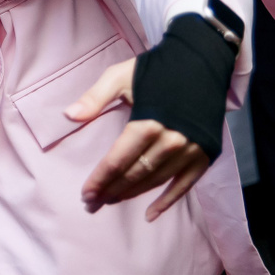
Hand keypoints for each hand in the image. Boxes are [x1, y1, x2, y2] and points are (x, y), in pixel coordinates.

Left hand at [65, 58, 211, 220]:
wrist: (202, 61)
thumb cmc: (156, 69)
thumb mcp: (120, 76)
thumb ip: (94, 98)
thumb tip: (68, 116)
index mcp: (148, 122)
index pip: (117, 160)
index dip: (100, 179)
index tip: (86, 194)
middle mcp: (171, 140)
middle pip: (135, 174)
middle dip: (111, 190)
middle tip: (93, 203)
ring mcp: (190, 150)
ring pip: (156, 181)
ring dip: (132, 194)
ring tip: (112, 201)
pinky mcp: (205, 154)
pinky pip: (185, 185)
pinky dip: (168, 201)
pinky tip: (151, 213)